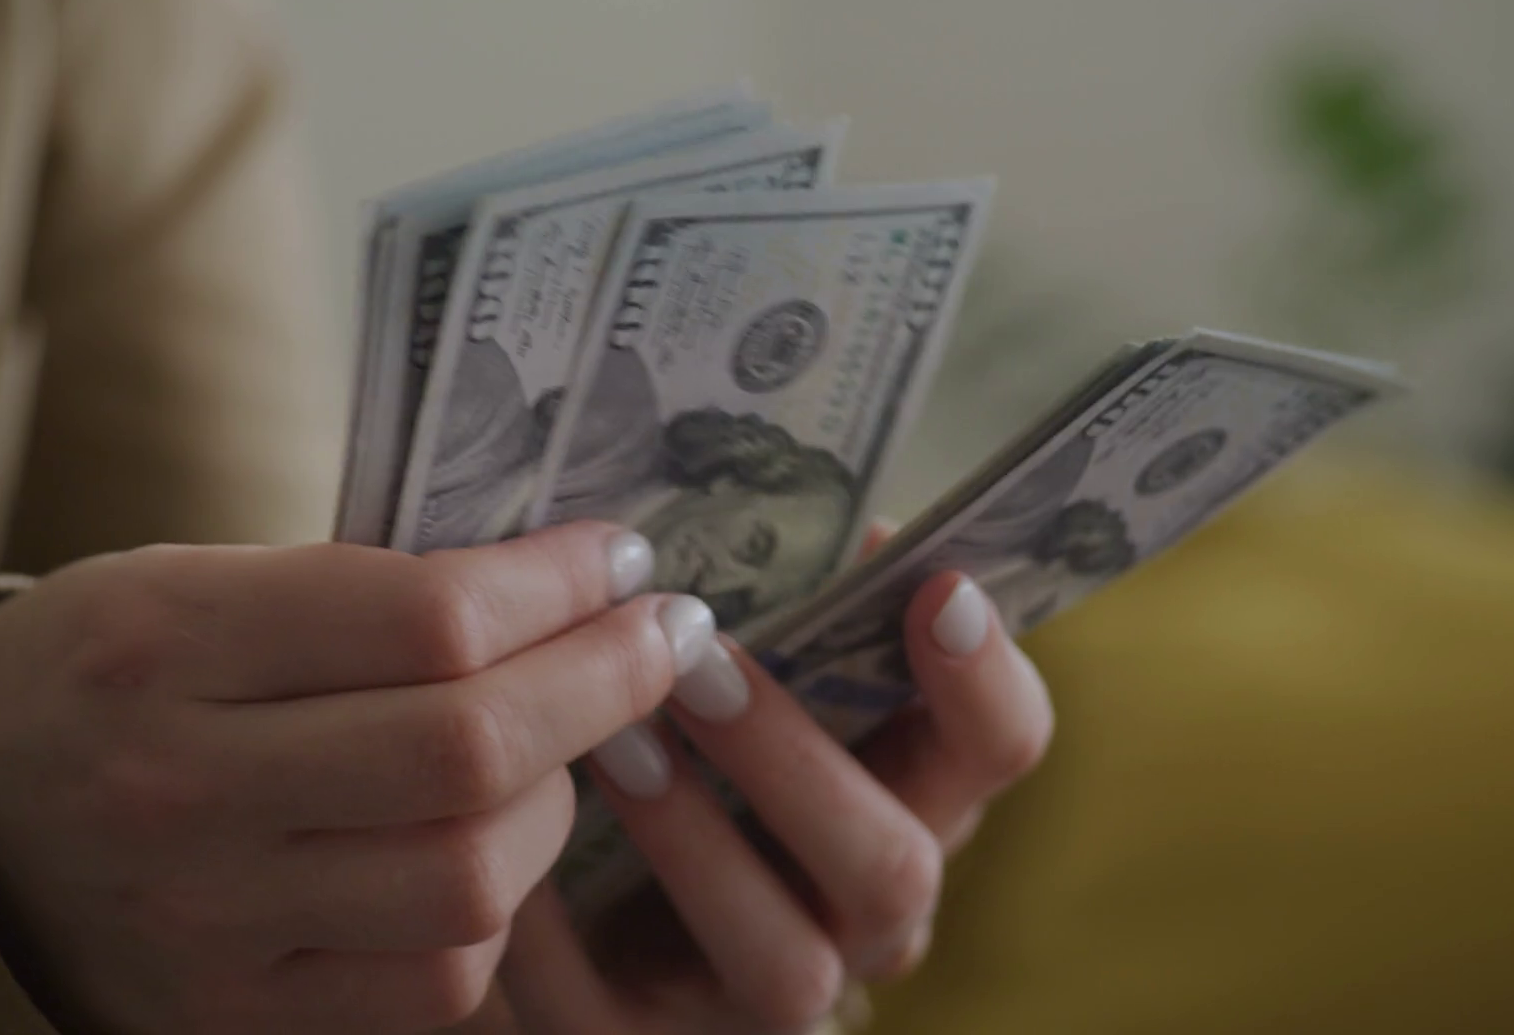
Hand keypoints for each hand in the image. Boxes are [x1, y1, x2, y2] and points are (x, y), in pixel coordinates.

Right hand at [0, 523, 716, 1034]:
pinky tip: (492, 847)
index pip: (428, 617)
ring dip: (559, 800)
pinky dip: (497, 910)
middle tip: (661, 638)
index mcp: (171, 646)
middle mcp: (186, 793)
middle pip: (470, 749)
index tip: (624, 559)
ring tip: (560, 746)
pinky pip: (438, 980)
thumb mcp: (200, 579)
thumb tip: (572, 584)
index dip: (560, 585)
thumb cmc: (114, 671)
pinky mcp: (239, 1015)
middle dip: (604, 684)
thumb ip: (369, 589)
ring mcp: (213, 924)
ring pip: (474, 875)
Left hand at [488, 526, 1054, 1033]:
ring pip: (785, 963)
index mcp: (911, 806)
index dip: (984, 677)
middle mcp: (865, 923)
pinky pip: (613, 1020)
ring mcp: (765, 1003)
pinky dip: (559, 944)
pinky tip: (513, 859)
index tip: (936, 587)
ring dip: (696, 842)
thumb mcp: (765, 701)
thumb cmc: (699, 773)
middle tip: (695, 660)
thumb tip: (868, 528)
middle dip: (795, 758)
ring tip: (613, 745)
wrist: (598, 942)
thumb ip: (812, 632)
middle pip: (894, 867)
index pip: (999, 752)